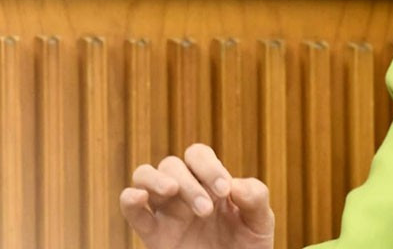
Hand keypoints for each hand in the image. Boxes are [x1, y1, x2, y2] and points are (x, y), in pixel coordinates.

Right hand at [120, 144, 274, 248]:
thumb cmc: (247, 246)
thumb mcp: (260, 221)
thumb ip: (255, 197)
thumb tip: (236, 183)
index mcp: (210, 183)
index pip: (198, 156)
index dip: (209, 166)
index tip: (224, 192)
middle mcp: (185, 192)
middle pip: (172, 165)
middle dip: (190, 183)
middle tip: (206, 212)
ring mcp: (167, 212)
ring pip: (144, 175)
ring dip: (156, 179)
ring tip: (172, 190)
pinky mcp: (153, 234)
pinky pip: (132, 211)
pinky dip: (129, 199)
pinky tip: (139, 197)